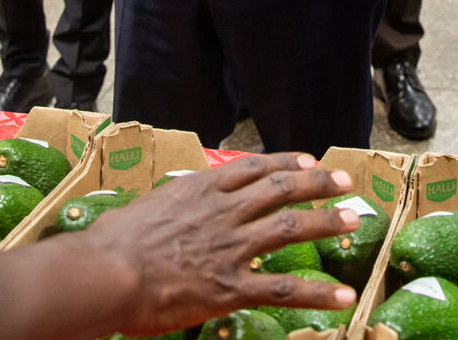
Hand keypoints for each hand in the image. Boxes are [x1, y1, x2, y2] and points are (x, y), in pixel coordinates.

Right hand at [75, 154, 359, 337]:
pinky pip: (283, 289)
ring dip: (326, 222)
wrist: (105, 273)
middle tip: (346, 182)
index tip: (307, 162)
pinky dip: (317, 293)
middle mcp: (223, 212)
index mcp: (200, 190)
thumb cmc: (112, 243)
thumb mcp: (145, 208)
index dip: (285, 163)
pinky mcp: (231, 286)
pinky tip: (342, 296)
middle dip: (318, 184)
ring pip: (290, 227)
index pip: (253, 168)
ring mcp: (231, 247)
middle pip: (282, 189)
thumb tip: (171, 209)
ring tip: (352, 220)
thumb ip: (169, 206)